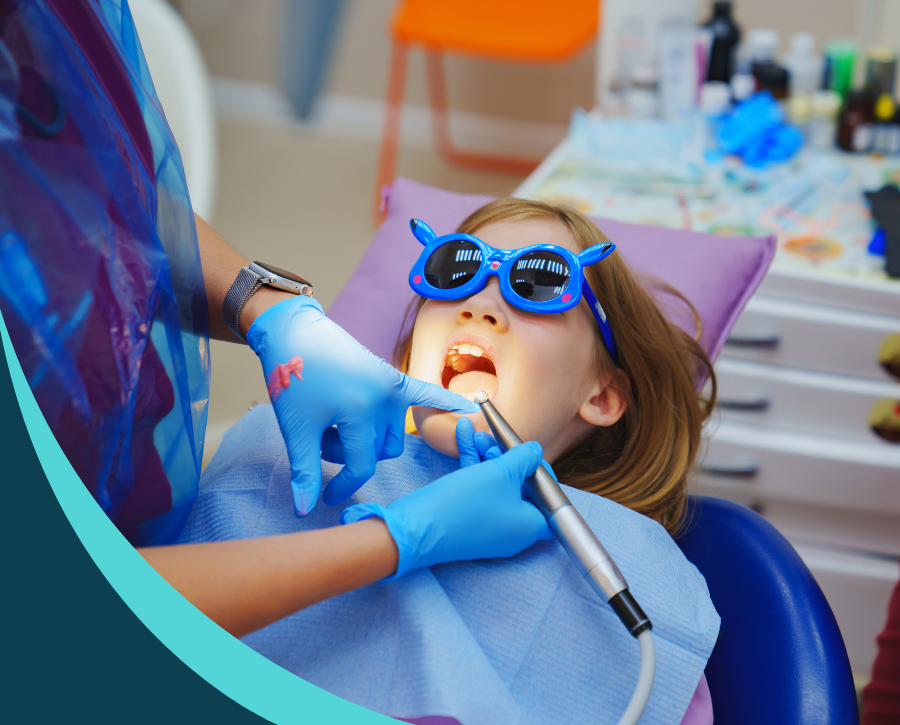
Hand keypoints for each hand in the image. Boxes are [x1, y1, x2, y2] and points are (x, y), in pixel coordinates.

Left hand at [247, 296, 477, 515]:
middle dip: (348, 455)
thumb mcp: (296, 428)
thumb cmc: (292, 380)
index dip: (342, 486)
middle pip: (377, 452)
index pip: (362, 466)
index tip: (326, 497)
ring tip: (336, 426)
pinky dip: (445, 401)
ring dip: (369, 442)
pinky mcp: (393, 377)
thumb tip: (306, 512)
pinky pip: (426, 394)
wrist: (295, 334)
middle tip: (318, 437)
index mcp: (361, 412)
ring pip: (392, 437)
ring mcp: (392, 386)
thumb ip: (305, 471)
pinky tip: (471, 407)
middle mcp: (384, 399)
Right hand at [341, 418, 552, 579]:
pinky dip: (473, 465)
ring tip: (476, 432)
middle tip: (496, 440)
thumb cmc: (465, 503)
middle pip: (520, 487)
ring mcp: (490, 525)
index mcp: (530, 525)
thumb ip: (523, 458)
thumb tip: (535, 452)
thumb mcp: (501, 472)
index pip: (550, 499)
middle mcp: (513, 529)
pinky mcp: (469, 519)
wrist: (418, 526)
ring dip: (487, 456)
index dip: (542, 473)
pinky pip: (478, 490)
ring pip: (496, 485)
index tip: (530, 456)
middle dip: (507, 457)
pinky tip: (462, 435)